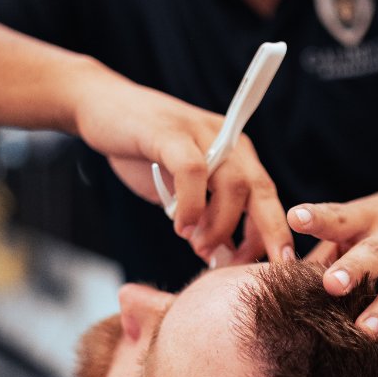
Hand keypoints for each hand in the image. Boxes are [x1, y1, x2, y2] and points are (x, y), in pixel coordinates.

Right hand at [73, 68, 292, 265]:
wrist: (103, 107)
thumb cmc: (144, 152)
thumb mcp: (179, 191)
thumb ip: (202, 219)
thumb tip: (219, 258)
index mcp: (236, 155)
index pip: (266, 196)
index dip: (274, 233)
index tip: (274, 268)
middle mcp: (227, 141)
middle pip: (260, 189)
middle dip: (265, 233)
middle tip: (251, 269)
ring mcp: (201, 134)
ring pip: (231, 184)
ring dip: (220, 224)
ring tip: (201, 248)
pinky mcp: (171, 132)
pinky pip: (193, 171)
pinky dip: (191, 203)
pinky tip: (181, 226)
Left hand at [288, 169, 377, 351]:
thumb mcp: (366, 219)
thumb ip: (328, 247)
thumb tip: (282, 277)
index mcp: (370, 218)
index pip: (341, 217)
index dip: (318, 217)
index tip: (295, 217)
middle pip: (375, 254)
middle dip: (354, 269)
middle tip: (331, 285)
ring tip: (367, 331)